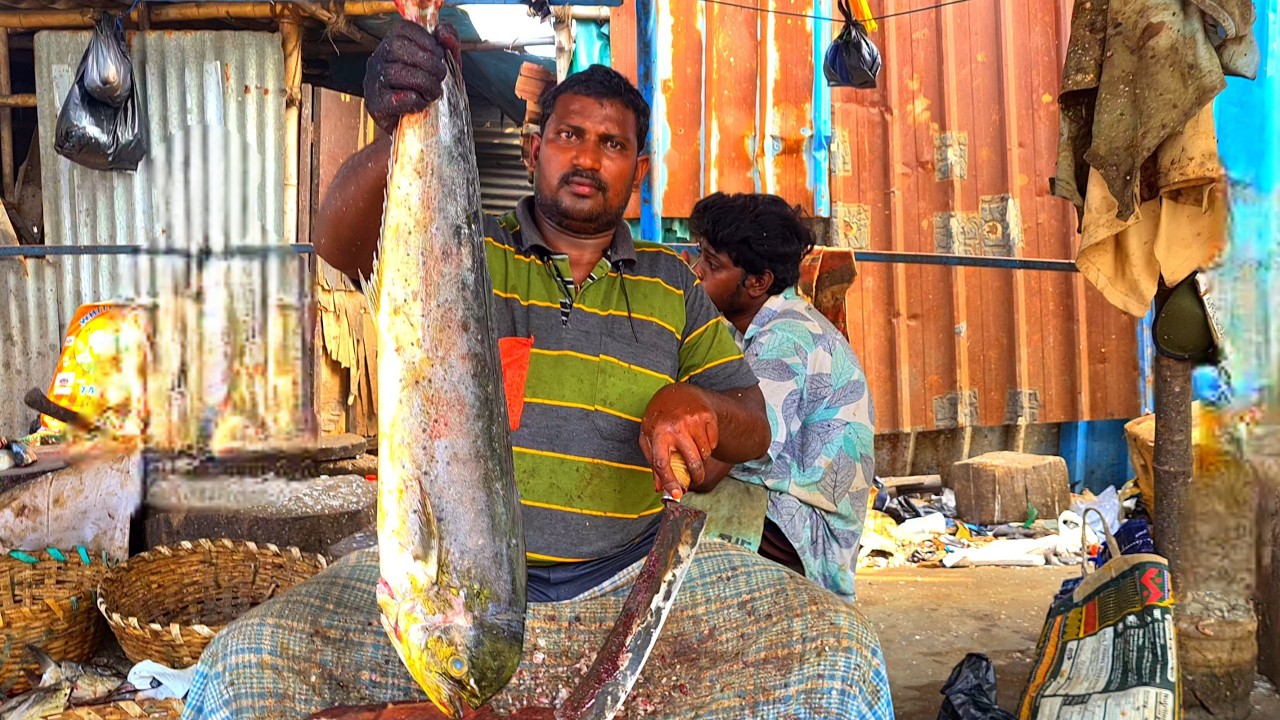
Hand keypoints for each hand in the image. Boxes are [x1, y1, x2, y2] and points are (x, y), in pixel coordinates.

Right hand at [364, 19, 462, 134]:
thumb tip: (443, 32)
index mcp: (392, 45)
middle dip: (427, 61)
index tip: (439, 53)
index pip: (402, 28)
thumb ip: (448, 45)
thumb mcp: (442, 64)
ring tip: (434, 92)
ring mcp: (373, 82)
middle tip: (440, 76)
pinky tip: (421, 103)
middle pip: (397, 47)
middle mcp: (377, 60)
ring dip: (424, 82)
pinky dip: (414, 100)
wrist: (418, 126)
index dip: (425, 39)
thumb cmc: (427, 91)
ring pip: (395, 72)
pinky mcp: (375, 105)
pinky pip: (394, 98)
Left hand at [639, 384, 718, 499]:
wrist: (677, 392)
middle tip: (695, 479)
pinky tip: (699, 438)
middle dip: (695, 476)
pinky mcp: (708, 416)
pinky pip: (713, 443)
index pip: (662, 463)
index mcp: (658, 433)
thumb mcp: (649, 437)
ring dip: (701, 459)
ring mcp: (694, 421)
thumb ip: (653, 462)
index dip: (669, 481)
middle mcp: (676, 427)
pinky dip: (709, 446)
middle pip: (692, 462)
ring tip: (693, 451)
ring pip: (705, 454)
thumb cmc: (659, 418)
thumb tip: (659, 488)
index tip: (677, 494)